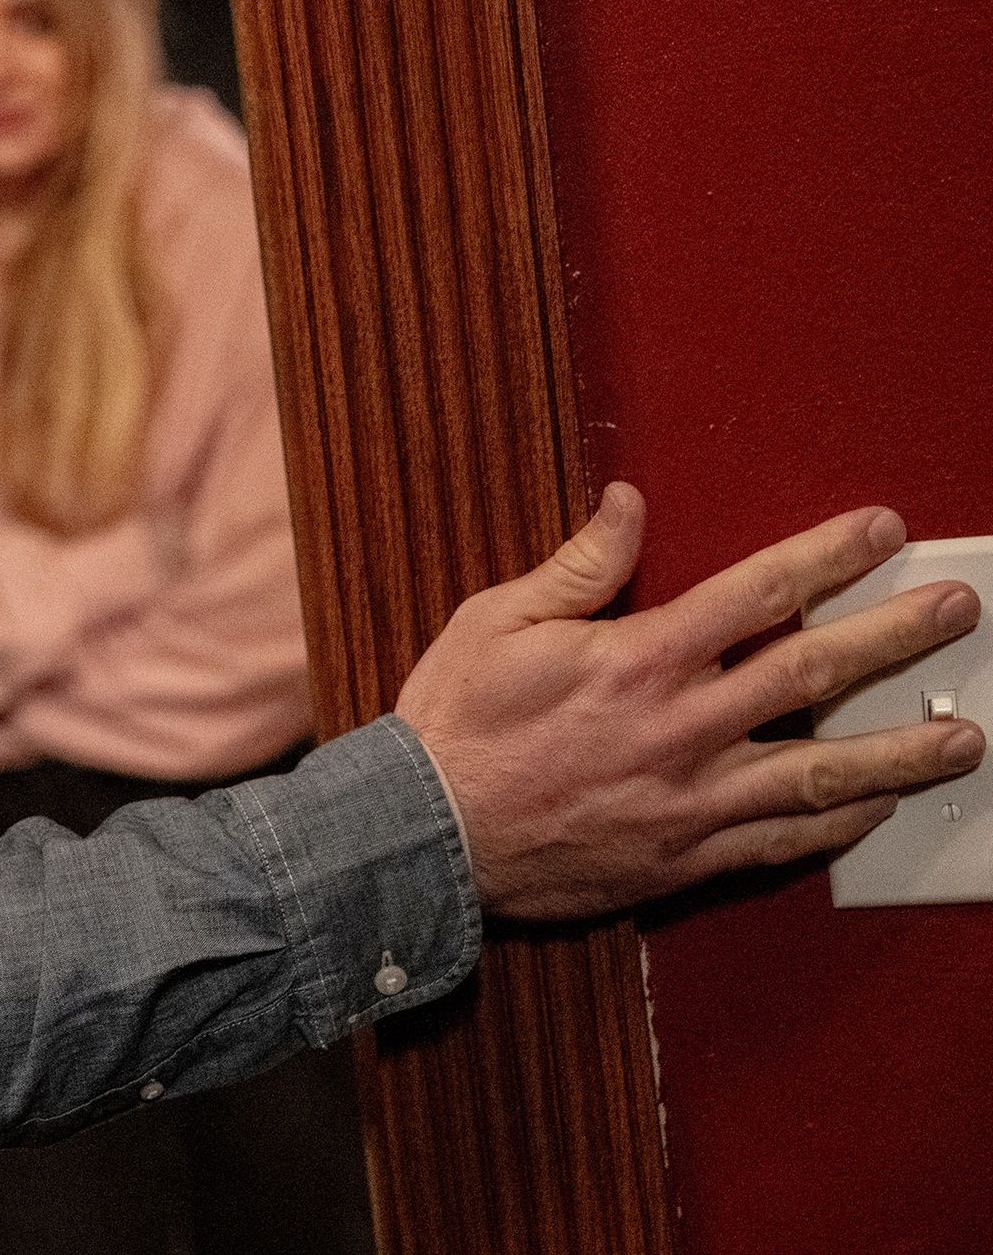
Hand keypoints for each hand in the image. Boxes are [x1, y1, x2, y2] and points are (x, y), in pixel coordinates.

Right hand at [396, 484, 984, 920]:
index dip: (827, 556)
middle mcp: (681, 727)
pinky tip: (881, 809)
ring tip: (965, 737)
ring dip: (902, 751)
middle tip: (959, 612)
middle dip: (897, 637)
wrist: (422, 836)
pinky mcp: (684, 856)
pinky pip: (783, 843)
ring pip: (822, 772)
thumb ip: (577, 566)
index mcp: (638, 660)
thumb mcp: (495, 622)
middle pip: (814, 673)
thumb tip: (629, 504)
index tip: (882, 531)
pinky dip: (839, 826)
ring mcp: (691, 799)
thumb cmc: (453, 723)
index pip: (756, 592)